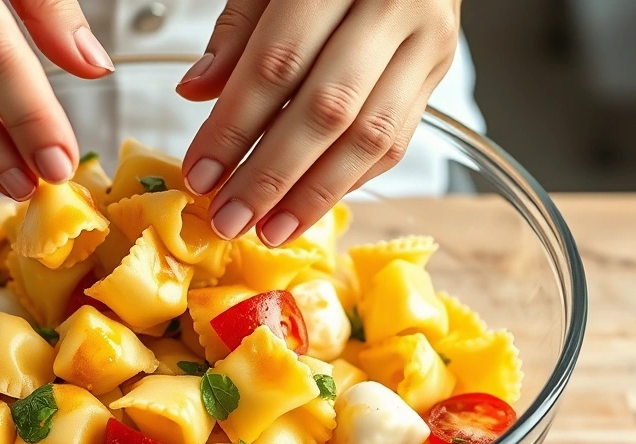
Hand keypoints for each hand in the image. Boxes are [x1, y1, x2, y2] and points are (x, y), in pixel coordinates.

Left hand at [177, 0, 461, 245]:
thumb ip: (239, 29)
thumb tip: (196, 92)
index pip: (277, 64)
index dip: (234, 127)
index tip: (200, 173)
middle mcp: (394, 5)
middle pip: (326, 109)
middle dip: (270, 175)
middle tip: (229, 217)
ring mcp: (427, 39)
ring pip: (370, 136)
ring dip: (313, 194)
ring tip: (268, 229)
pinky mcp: (439, 68)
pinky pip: (396, 138)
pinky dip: (348, 178)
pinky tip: (308, 205)